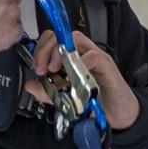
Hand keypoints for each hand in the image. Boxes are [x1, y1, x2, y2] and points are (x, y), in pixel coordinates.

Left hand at [24, 29, 140, 129]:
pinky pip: (93, 56)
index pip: (54, 39)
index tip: (35, 66)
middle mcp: (83, 52)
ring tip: (53, 69)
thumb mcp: (65, 98)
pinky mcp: (107, 65)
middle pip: (62, 35)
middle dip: (46, 48)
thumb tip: (30, 85)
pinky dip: (80, 63)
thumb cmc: (95, 101)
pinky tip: (73, 77)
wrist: (117, 113)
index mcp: (72, 56)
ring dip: (60, 52)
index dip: (41, 47)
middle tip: (40, 68)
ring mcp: (95, 56)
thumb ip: (48, 92)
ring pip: (76, 38)